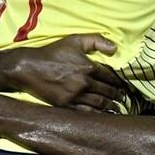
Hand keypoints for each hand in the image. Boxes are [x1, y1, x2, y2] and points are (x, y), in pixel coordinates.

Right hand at [7, 34, 125, 111]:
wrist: (29, 67)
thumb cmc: (53, 52)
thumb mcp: (75, 40)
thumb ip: (96, 41)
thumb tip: (115, 48)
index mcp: (89, 67)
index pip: (110, 76)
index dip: (120, 81)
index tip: (125, 85)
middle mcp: (84, 83)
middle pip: (107, 91)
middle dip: (117, 95)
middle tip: (124, 98)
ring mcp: (75, 96)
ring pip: (99, 103)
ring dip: (110, 106)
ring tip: (117, 107)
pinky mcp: (66, 105)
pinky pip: (86, 112)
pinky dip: (96, 114)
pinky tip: (101, 114)